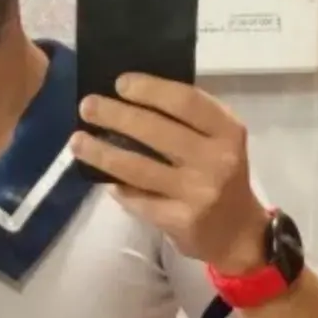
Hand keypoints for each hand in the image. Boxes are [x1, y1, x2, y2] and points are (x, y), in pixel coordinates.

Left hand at [71, 74, 268, 273]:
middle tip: (87, 106)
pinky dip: (117, 188)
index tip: (120, 83)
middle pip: (156, 130)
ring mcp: (197, 193)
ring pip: (138, 168)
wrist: (239, 234)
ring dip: (102, 152)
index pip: (185, 101)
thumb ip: (188, 120)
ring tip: (77, 141)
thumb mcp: (218, 141)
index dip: (150, 89)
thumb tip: (131, 98)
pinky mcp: (180, 221)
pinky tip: (102, 179)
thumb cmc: (222, 177)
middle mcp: (216, 160)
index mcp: (227, 131)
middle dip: (115, 115)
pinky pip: (138, 199)